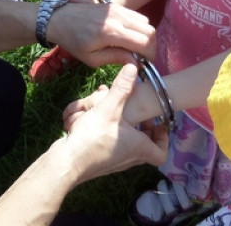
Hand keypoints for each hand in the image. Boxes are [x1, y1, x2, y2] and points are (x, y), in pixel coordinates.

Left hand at [47, 0, 155, 66]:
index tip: (146, 64)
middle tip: (143, 57)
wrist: (58, 18)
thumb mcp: (91, 58)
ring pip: (145, 22)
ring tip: (135, 48)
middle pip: (149, 31)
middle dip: (151, 46)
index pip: (144, 42)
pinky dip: (138, 27)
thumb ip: (115, 58)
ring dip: (145, 36)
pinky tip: (128, 37)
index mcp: (111, 32)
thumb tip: (136, 62)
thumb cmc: (72, 41)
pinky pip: (136, 15)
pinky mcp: (115, 5)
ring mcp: (117, 9)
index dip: (150, 55)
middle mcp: (118, 17)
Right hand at [57, 64, 167, 182]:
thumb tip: (133, 67)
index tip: (157, 124)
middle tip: (139, 113)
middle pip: (143, 144)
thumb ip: (122, 87)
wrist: (67, 162)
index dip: (163, 139)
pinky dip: (106, 128)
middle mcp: (129, 158)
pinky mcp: (99, 160)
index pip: (161, 154)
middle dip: (141, 126)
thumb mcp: (109, 108)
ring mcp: (114, 161)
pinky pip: (109, 143)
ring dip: (121, 124)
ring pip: (125, 142)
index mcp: (138, 148)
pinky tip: (94, 115)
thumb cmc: (93, 138)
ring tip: (112, 107)